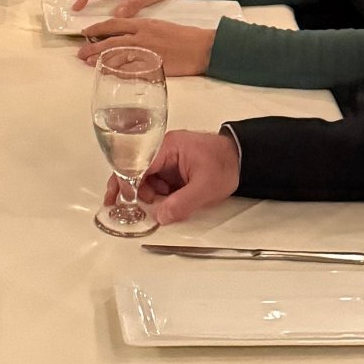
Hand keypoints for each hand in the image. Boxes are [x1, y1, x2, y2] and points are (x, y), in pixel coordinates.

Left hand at [78, 14, 214, 74]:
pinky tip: (109, 73)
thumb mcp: (159, 27)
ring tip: (87, 62)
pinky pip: (131, 68)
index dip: (98, 28)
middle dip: (93, 45)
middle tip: (80, 51)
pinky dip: (118, 71)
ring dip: (101, 58)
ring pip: (118, 53)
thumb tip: (128, 37)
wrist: (201, 46)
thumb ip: (142, 31)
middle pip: (111, 39)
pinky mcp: (153, 64)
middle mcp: (141, 35)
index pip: (115, 23)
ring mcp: (146, 50)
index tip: (86, 32)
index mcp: (143, 24)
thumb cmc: (183, 37)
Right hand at [105, 128, 241, 224]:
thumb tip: (160, 217)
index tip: (120, 199)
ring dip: (149, 193)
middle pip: (137, 169)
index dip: (127, 182)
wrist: (242, 158)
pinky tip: (166, 201)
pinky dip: (158, 193)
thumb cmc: (225, 165)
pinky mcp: (173, 168)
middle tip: (127, 205)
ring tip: (163, 204)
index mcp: (168, 147)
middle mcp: (164, 150)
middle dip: (134, 189)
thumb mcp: (205, 188)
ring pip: (147, 177)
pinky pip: (157, 180)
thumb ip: (181, 203)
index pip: (138, 163)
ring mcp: (168, 158)